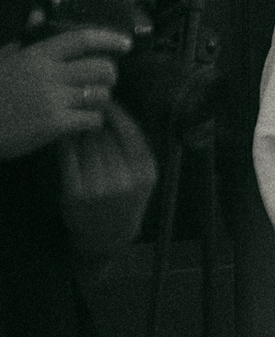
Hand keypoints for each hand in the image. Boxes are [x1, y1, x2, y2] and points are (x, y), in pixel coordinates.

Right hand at [0, 26, 131, 159]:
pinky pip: (93, 119)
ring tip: (89, 103)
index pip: (82, 39)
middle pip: (102, 68)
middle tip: (103, 82)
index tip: (127, 44)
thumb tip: (37, 13)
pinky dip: (92, 121)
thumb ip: (24, 38)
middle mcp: (49, 74)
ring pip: (101, 94)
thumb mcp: (2, 59)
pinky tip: (82, 123)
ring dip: (101, 100)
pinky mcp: (56, 124)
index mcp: (36, 55)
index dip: (110, 39)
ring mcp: (54, 100)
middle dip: (109, 76)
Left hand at [58, 99, 158, 257]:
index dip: (117, 113)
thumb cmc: (128, 198)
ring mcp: (98, 188)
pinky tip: (67, 135)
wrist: (107, 235)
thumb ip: (136, 147)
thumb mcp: (144, 175)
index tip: (108, 100)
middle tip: (89, 106)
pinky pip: (69, 158)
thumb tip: (115, 110)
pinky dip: (67, 143)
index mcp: (145, 173)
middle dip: (97, 120)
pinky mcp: (75, 194)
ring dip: (81, 129)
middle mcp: (124, 180)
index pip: (130, 132)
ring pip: (87, 145)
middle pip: (106, 136)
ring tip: (79, 120)